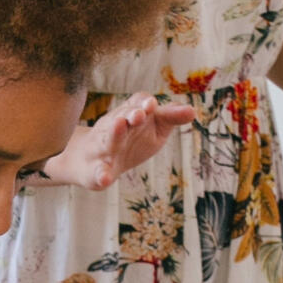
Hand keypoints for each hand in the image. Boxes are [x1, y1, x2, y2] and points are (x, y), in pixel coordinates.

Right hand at [43, 93, 195, 189]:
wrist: (91, 163)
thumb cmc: (130, 142)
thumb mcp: (153, 129)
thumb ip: (169, 119)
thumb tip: (192, 110)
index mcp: (130, 117)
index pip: (137, 104)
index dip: (144, 104)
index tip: (152, 105)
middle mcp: (115, 128)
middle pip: (121, 117)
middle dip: (130, 114)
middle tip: (139, 115)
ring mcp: (103, 149)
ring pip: (107, 139)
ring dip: (114, 132)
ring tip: (119, 126)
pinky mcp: (96, 170)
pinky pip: (97, 172)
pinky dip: (101, 174)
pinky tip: (105, 178)